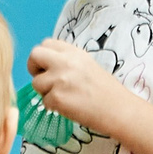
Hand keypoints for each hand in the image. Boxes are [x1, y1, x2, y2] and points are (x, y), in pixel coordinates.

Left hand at [27, 39, 142, 138]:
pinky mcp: (57, 97)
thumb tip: (46, 65)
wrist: (118, 109)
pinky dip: (53, 106)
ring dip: (45, 91)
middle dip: (34, 68)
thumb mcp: (86, 65)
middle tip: (44, 80)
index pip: (46, 44)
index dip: (43, 57)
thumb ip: (66, 61)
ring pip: (36, 82)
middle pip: (34, 55)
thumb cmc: (105, 91)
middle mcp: (66, 62)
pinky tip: (70, 106)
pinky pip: (44, 101)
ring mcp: (60, 79)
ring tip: (64, 96)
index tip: (47, 67)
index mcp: (74, 52)